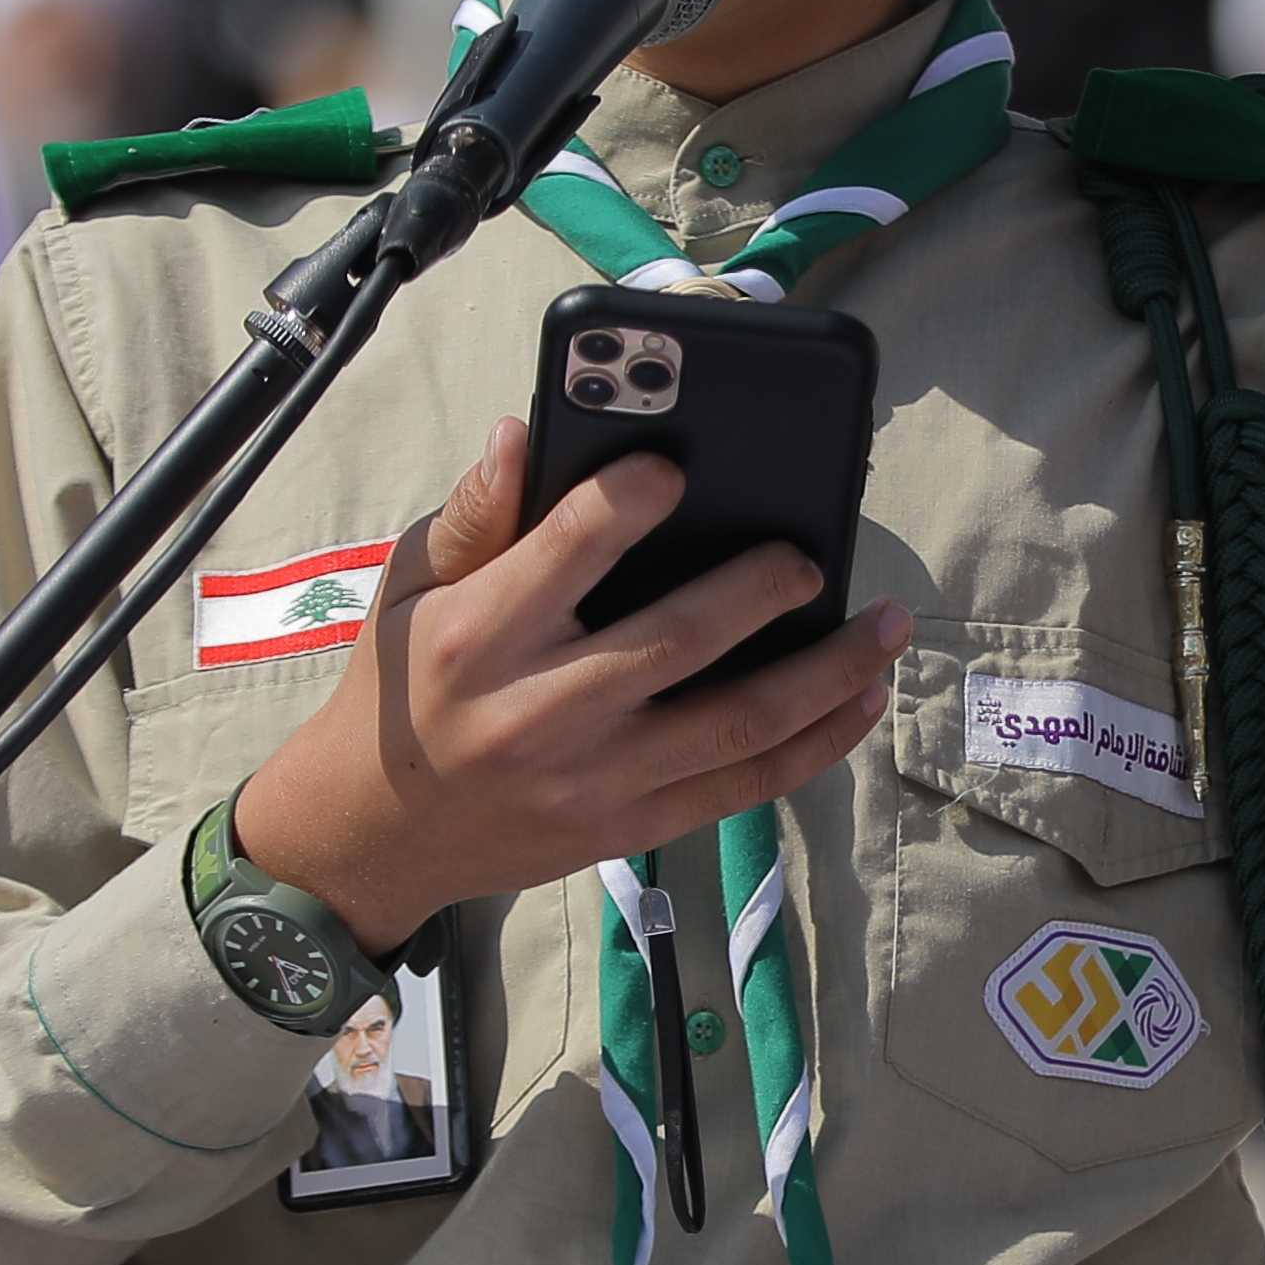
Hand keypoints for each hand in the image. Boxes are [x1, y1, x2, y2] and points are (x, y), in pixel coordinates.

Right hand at [229, 424, 905, 951]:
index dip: (630, 501)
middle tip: (812, 554)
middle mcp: (541, 710)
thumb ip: (476, 513)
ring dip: (828, 673)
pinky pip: (742, 788)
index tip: (678, 465)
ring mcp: (594, 779)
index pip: (568, 550)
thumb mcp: (409, 589)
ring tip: (888, 626)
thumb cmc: (403, 687)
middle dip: (764, 588)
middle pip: (679, 640)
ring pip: (737, 723)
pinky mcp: (628, 826)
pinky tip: (861, 702)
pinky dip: (814, 746)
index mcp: (482, 635)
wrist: (376, 832)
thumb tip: (528, 432)